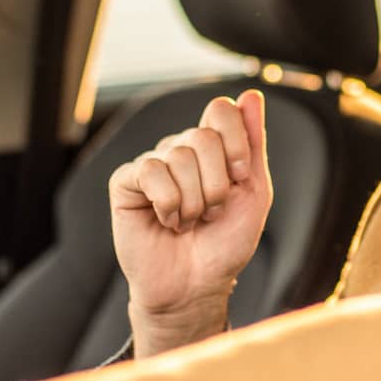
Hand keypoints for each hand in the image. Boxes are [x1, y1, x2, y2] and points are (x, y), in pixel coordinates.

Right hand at [109, 90, 271, 355]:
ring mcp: (153, 164)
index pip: (221, 110)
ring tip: (189, 222)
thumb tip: (251, 95)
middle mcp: (180, 149)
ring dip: (193, 201)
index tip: (240, 179)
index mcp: (212, 148)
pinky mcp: (126, 182)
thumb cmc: (225, 243)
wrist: (196, 286)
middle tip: (211, 213)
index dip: (236, 143)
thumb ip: (253, 144)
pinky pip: (149, 171)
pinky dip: (168, 203)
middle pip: (202, 135)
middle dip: (216, 184)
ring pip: (177, 156)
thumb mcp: (253, 194)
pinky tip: (167, 221)